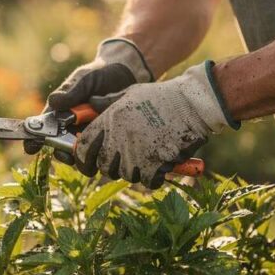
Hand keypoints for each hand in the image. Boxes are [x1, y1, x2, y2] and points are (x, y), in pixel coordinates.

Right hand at [24, 38, 152, 158]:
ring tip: (89, 145)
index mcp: (59, 113)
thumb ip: (70, 91)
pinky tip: (106, 141)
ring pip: (79, 154)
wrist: (125, 74)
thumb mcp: (83, 80)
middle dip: (62, 152)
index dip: (34, 140)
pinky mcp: (104, 138)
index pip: (42, 129)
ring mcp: (87, 134)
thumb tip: (54, 102)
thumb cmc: (98, 75)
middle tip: (67, 152)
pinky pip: (98, 152)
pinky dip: (100, 150)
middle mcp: (70, 127)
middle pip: (59, 147)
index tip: (32, 147)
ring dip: (82, 153)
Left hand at [74, 61, 237, 187]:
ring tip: (147, 158)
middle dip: (112, 166)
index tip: (87, 164)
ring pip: (125, 175)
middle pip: (103, 166)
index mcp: (109, 120)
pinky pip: (146, 181)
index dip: (82, 159)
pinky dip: (152, 178)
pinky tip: (159, 168)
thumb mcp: (130, 93)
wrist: (192, 104)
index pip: (84, 147)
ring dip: (134, 171)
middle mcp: (118, 138)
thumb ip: (108, 102)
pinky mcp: (153, 165)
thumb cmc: (163, 96)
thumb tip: (91, 103)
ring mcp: (134, 153)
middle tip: (126, 159)